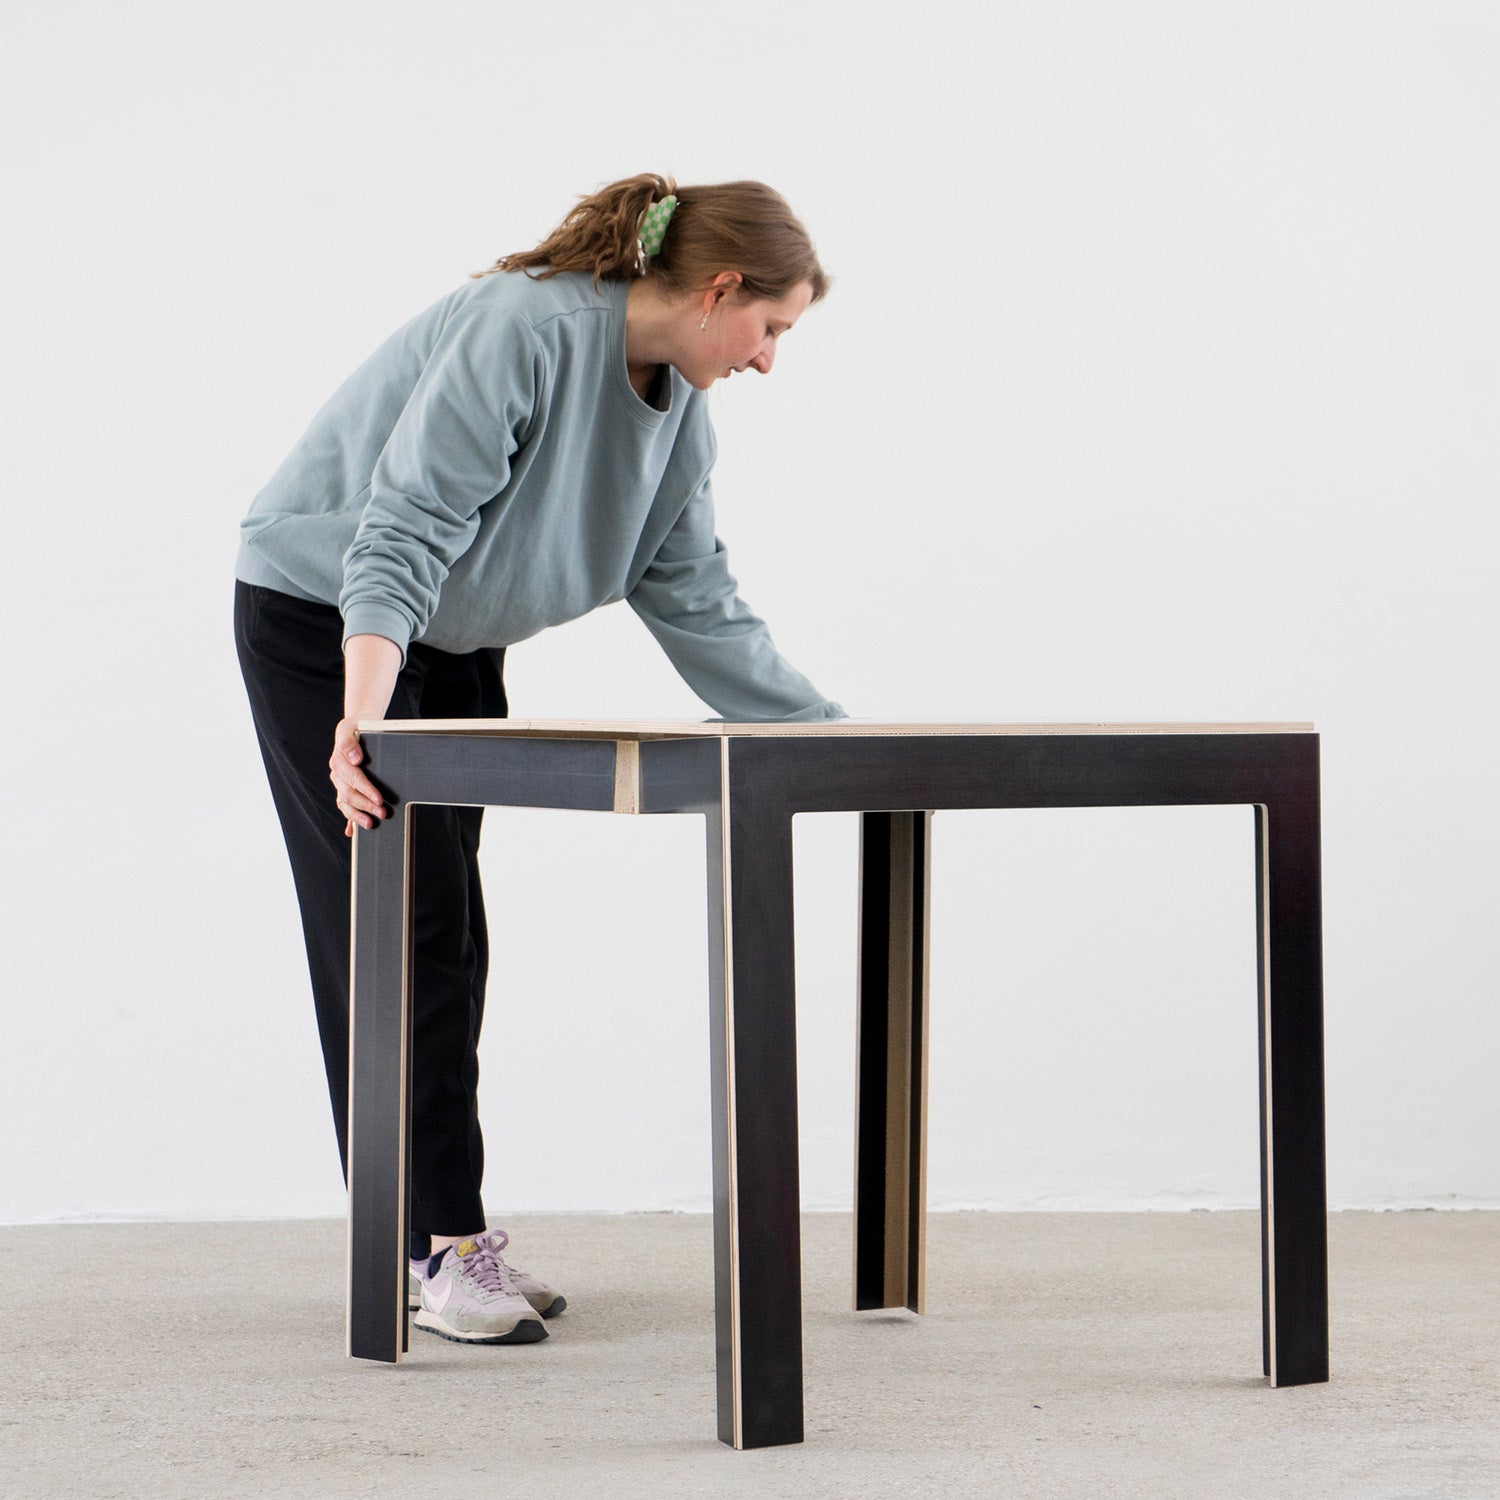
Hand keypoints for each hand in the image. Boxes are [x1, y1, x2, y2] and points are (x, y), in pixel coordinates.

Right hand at [329, 717, 387, 836]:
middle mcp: (337, 774)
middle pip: (349, 794)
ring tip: (370, 824)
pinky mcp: (345, 788)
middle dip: (366, 805)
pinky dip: (348, 819)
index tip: (378, 798)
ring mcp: (340, 783)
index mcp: (338, 761)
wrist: (356, 726)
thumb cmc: (356, 727)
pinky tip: (352, 831)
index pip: (352, 778)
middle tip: (382, 813)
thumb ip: (349, 742)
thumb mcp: (349, 727)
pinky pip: (345, 806)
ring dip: (357, 815)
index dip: (365, 789)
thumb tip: (355, 758)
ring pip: (345, 803)